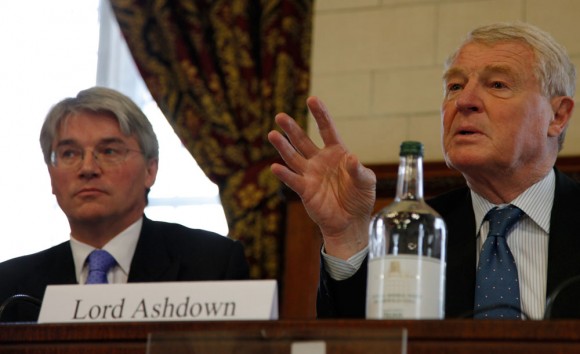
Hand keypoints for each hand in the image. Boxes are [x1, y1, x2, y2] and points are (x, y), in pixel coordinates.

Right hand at [268, 97, 375, 259]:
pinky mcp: (305, 190)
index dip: (320, 114)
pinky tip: (275, 167)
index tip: (312, 99)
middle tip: (280, 116)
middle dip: (292, 128)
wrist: (351, 222)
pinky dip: (284, 174)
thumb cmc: (360, 198)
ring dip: (282, 146)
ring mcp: (310, 174)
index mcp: (337, 153)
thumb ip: (359, 170)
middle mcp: (320, 160)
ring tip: (272, 134)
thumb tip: (352, 158)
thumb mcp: (367, 182)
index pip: (327, 129)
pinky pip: (292, 180)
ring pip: (293, 157)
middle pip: (303, 140)